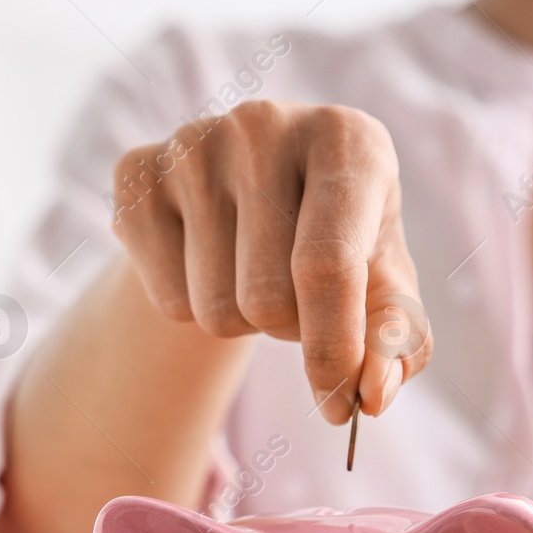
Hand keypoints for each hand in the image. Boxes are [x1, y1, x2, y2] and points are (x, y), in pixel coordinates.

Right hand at [110, 101, 430, 422]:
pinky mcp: (136, 173)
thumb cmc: (340, 245)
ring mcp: (192, 142)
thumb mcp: (385, 287)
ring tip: (256, 274)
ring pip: (213, 309)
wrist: (255, 197)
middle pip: (267, 299)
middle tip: (301, 298)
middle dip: (291, 331)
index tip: (340, 408)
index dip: (333, 350)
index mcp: (348, 140)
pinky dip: (193, 308)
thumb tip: (372, 396)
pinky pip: (166, 300)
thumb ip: (396, 343)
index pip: (328, 267)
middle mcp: (265, 124)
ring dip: (243, 323)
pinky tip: (209, 262)